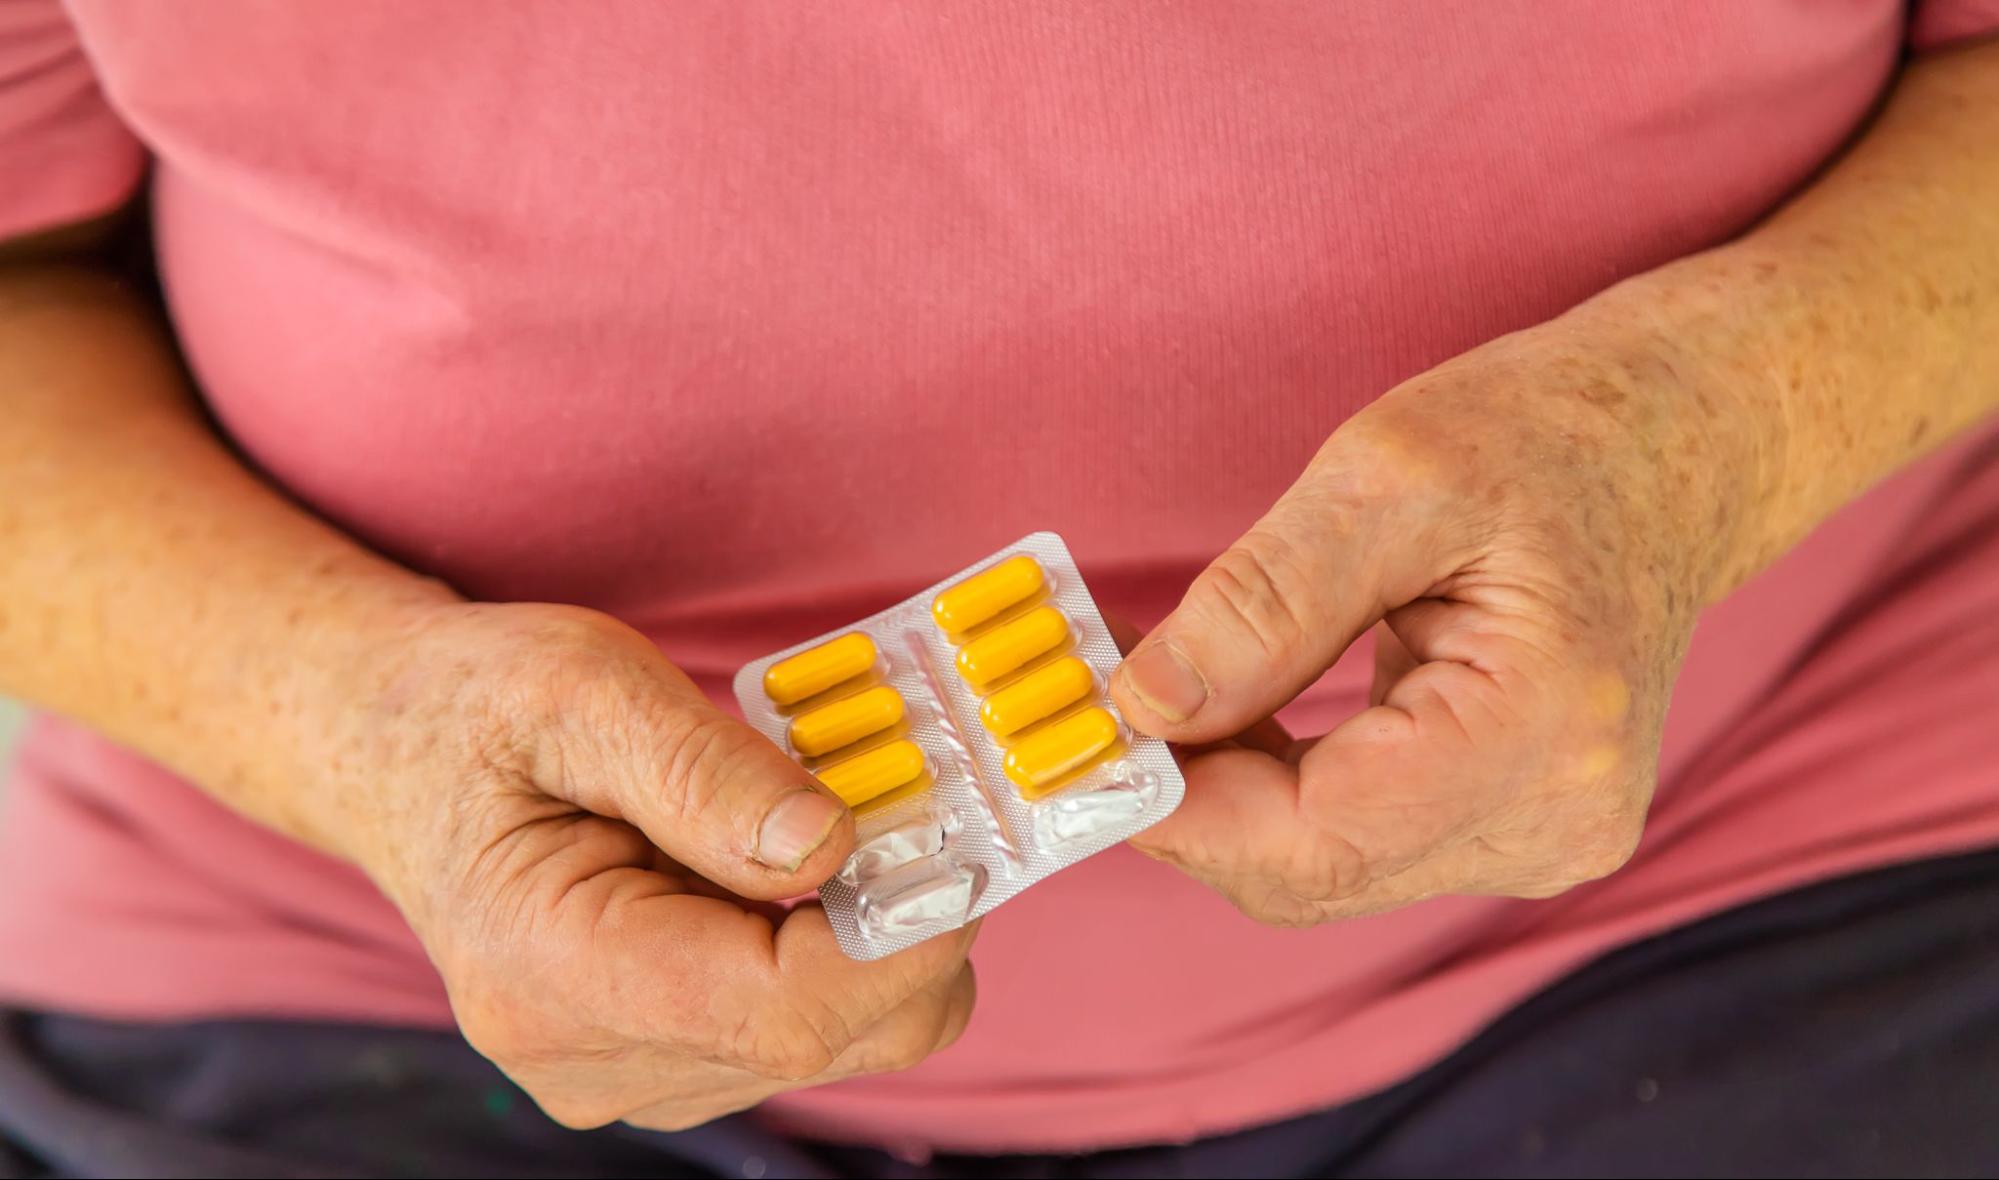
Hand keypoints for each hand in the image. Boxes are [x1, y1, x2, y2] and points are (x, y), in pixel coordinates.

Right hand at [317, 602, 975, 1129]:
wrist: (396, 752)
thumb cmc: (479, 706)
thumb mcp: (582, 687)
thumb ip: (706, 773)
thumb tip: (832, 845)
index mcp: (554, 974)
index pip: (784, 1009)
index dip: (904, 934)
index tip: (965, 835)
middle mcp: (589, 1061)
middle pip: (830, 1039)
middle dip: (915, 925)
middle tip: (931, 803)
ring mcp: (626, 1078)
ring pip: (838, 1041)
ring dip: (880, 933)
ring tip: (841, 820)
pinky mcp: (663, 1062)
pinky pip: (806, 1027)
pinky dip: (841, 947)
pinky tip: (799, 866)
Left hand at [1111, 303, 1764, 924]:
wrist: (1681, 443)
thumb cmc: (1555, 432)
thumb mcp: (1391, 473)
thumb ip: (1265, 602)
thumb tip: (1146, 705)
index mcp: (1541, 734)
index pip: (1312, 836)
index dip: (1176, 804)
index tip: (1078, 738)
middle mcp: (1556, 823)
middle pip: (1308, 870)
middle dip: (1185, 795)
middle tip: (1097, 692)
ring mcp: (1546, 840)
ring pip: (1322, 865)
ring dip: (1223, 792)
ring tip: (1159, 684)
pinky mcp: (1519, 828)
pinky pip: (1359, 839)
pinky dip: (1276, 788)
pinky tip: (1231, 710)